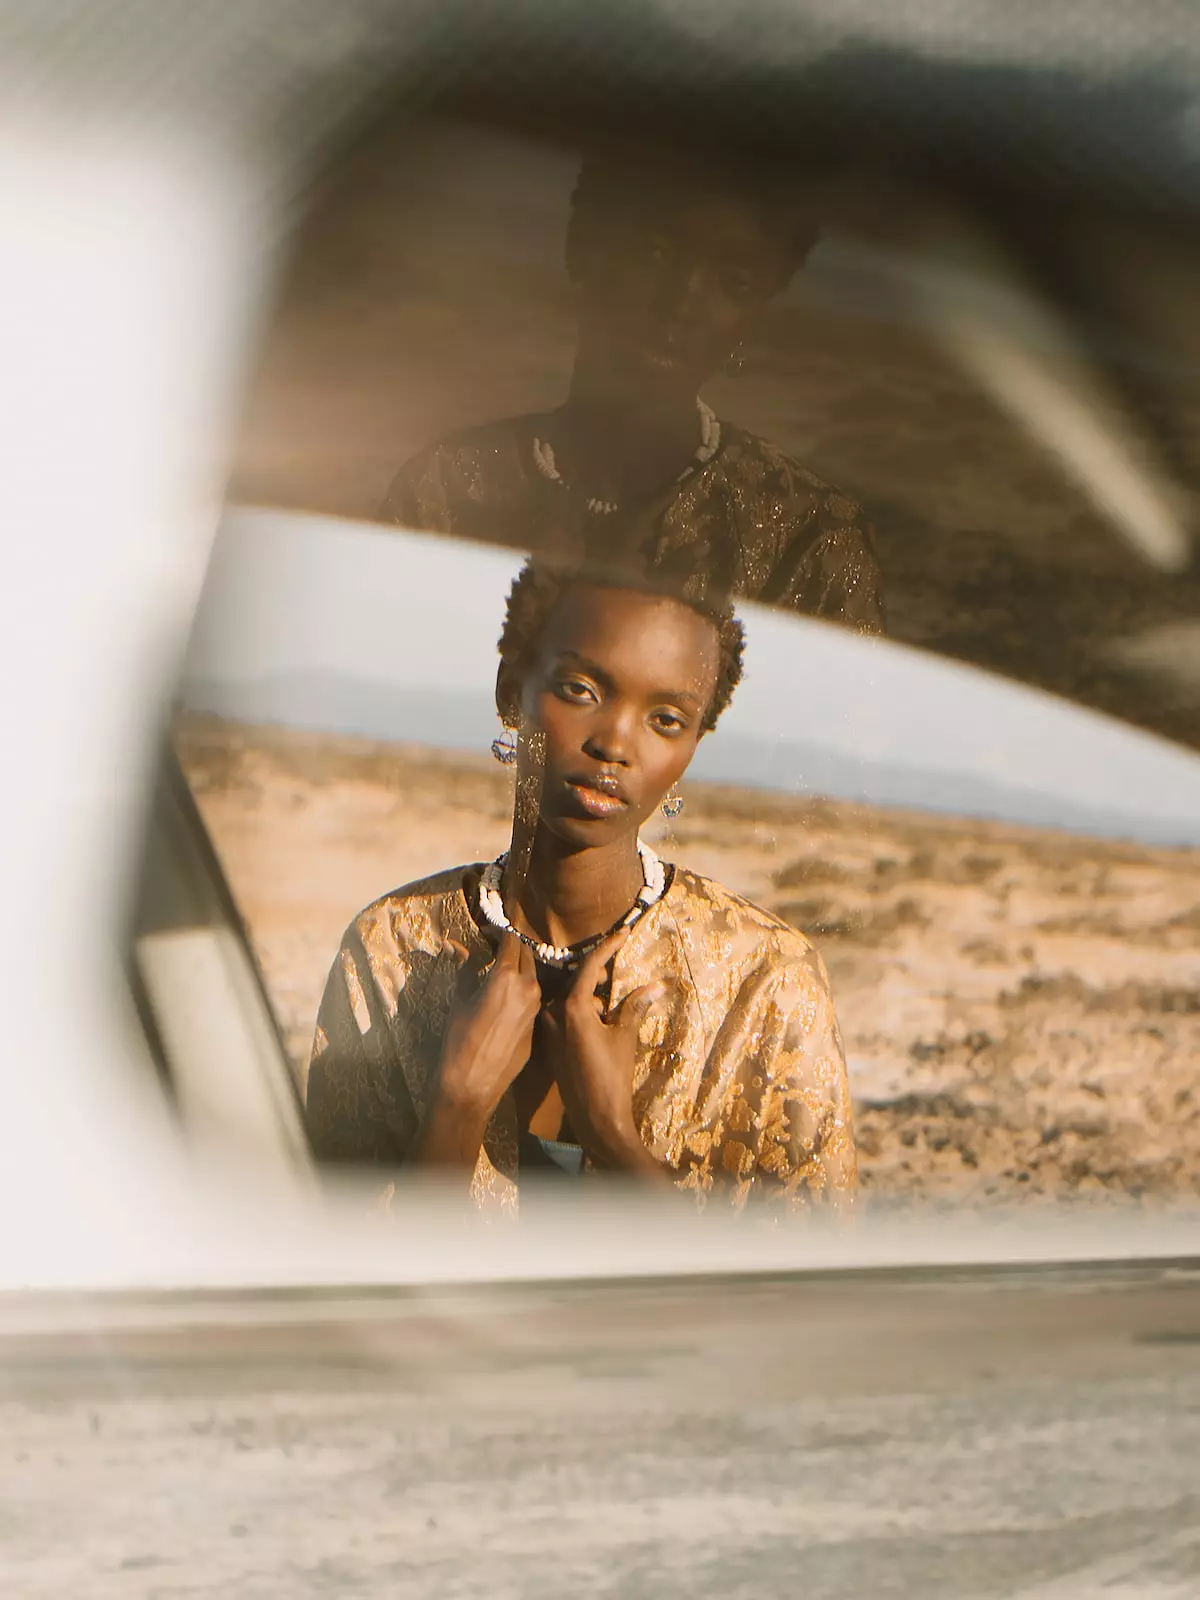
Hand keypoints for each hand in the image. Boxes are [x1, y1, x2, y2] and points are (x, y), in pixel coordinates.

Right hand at [416, 932, 539, 1166]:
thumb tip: (452, 944)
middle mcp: (527, 988)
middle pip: (526, 955)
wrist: (473, 1084)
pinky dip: (521, 991)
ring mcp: (536, 1007)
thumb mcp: (459, 1000)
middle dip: (512, 948)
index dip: (500, 931)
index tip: (489, 930)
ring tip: (499, 972)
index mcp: (505, 977)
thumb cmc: (459, 1039)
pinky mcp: (538, 1026)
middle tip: (493, 948)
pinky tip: (505, 999)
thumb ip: (463, 968)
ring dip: (519, 969)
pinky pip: (532, 999)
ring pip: (532, 976)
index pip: (511, 939)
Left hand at [541, 928, 666, 1177]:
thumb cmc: (612, 1075)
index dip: (609, 946)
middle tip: (620, 959)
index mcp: (571, 1007)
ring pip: (572, 999)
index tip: (624, 932)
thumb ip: (635, 1007)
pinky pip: (565, 1016)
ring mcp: (548, 1029)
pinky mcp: (549, 1043)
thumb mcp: (625, 1037)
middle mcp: (553, 1013)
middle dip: (601, 972)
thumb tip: (655, 985)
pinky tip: (602, 1018)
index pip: (591, 965)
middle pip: (579, 981)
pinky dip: (583, 1011)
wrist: (595, 1118)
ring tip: (613, 998)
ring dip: (592, 995)